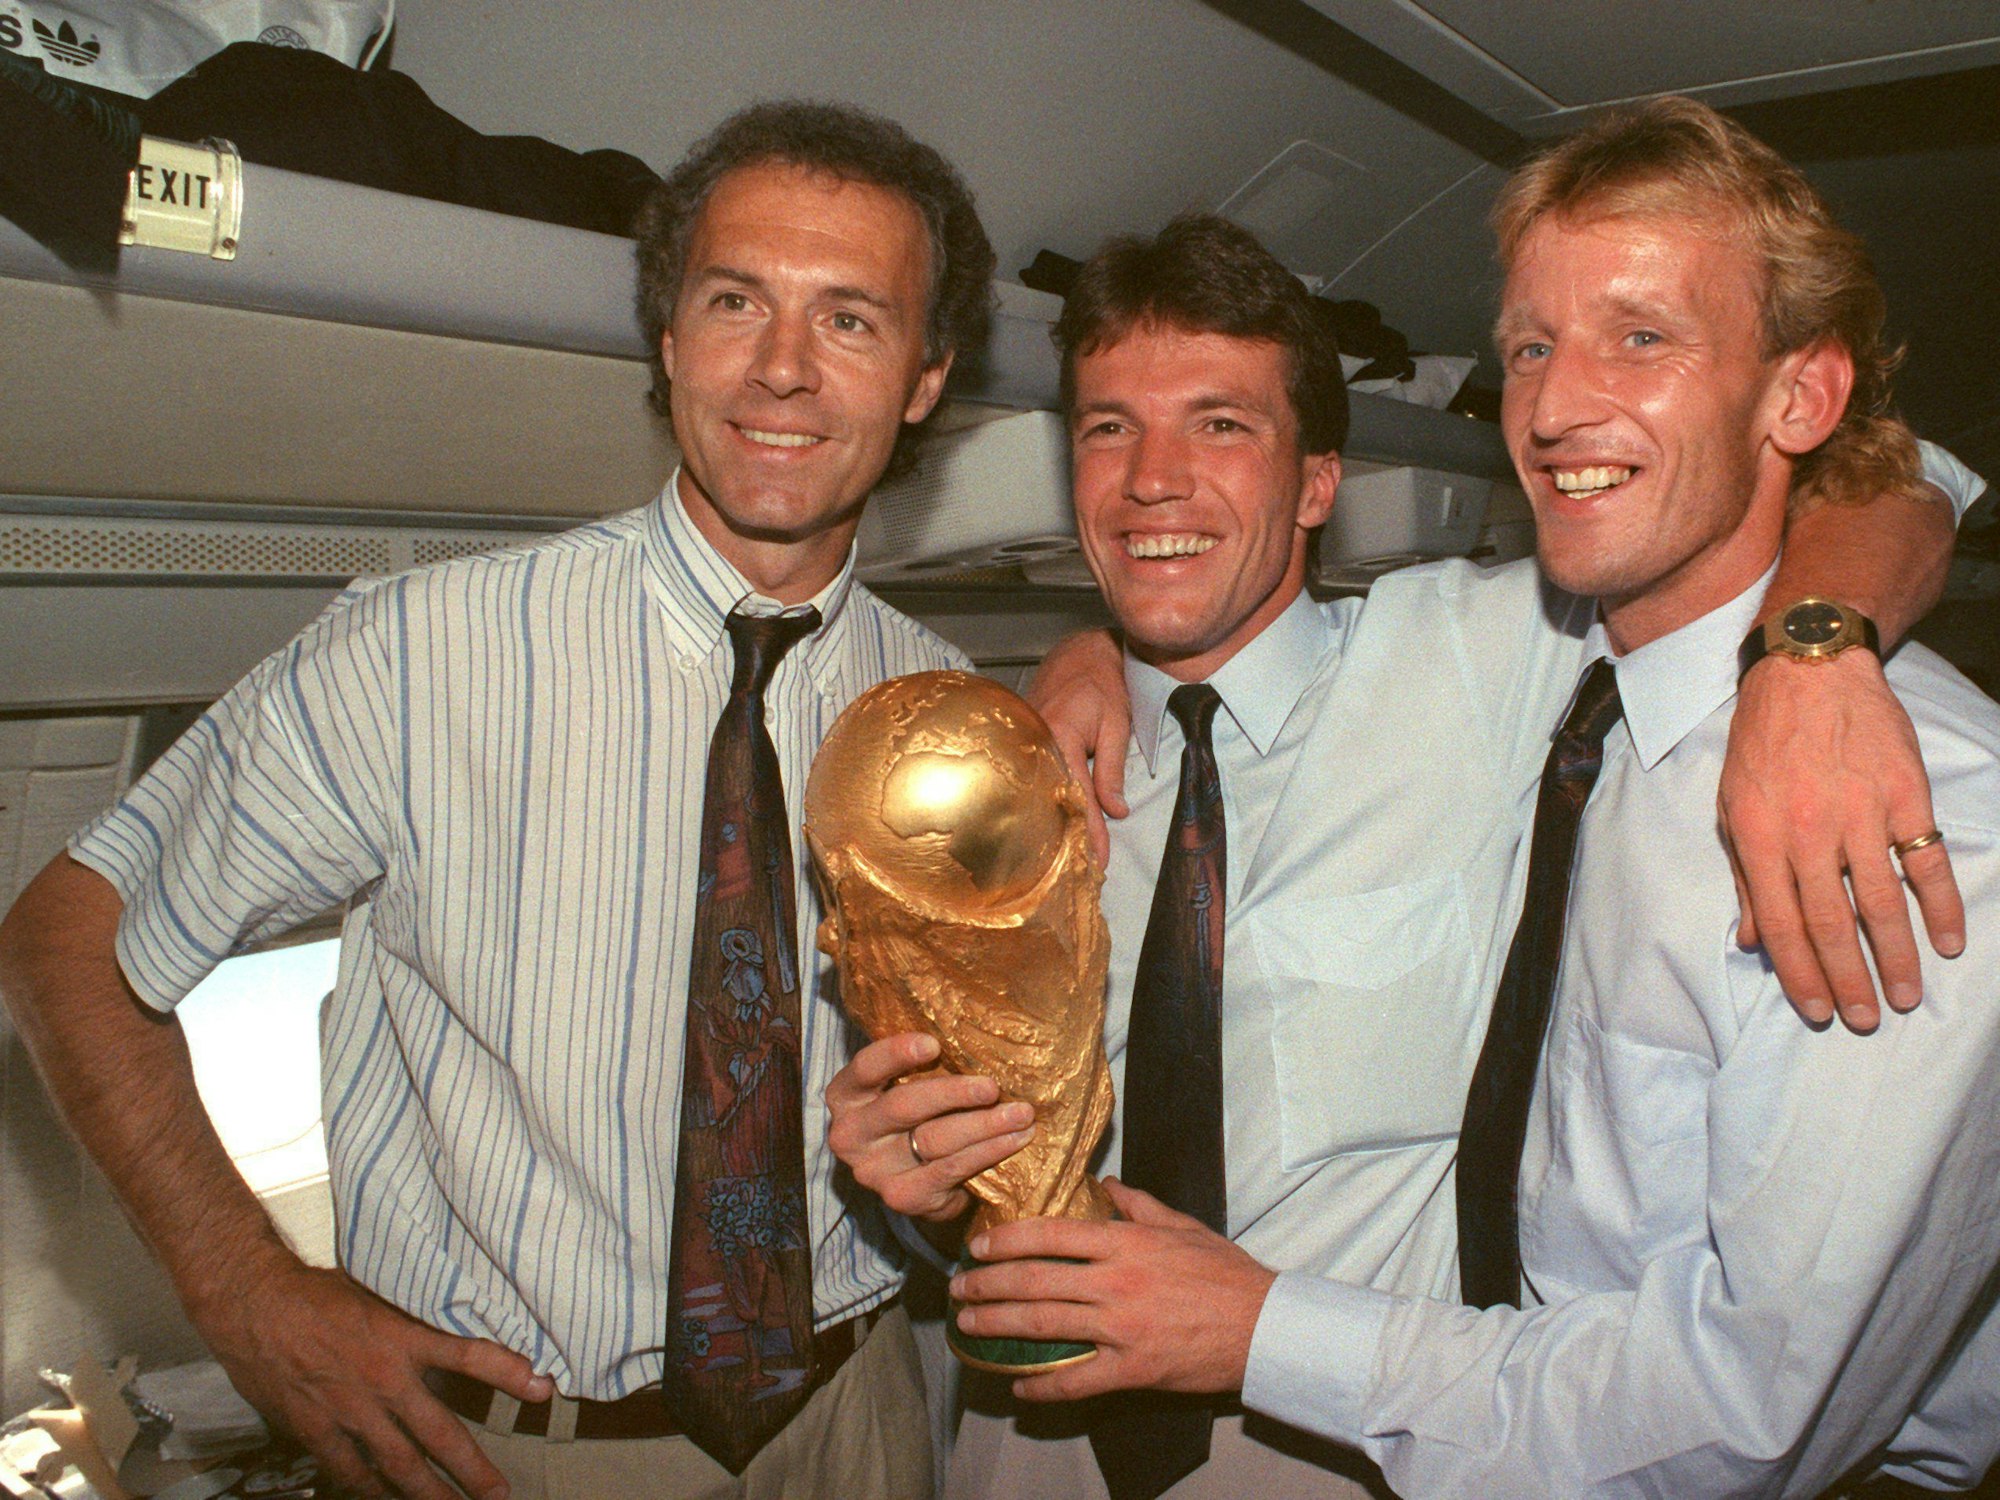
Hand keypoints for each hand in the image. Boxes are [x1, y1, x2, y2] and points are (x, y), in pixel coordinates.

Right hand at [191, 1253, 550, 1499]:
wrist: (253, 1304)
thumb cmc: (317, 1292)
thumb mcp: (379, 1291)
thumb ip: (415, 1316)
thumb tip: (456, 1320)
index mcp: (402, 1337)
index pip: (469, 1354)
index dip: (507, 1373)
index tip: (542, 1390)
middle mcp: (382, 1379)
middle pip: (438, 1434)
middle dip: (472, 1469)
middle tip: (499, 1494)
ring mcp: (348, 1410)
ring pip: (397, 1464)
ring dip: (428, 1492)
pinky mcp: (314, 1429)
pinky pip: (349, 1470)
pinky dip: (371, 1489)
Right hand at [824, 1032, 1035, 1224]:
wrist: (918, 1181)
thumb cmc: (917, 1115)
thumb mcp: (906, 1085)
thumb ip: (922, 1063)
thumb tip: (972, 1026)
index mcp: (846, 1095)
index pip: (865, 1068)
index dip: (896, 1054)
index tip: (933, 1044)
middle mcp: (851, 1135)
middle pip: (903, 1106)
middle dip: (953, 1093)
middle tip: (992, 1086)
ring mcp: (874, 1171)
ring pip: (934, 1140)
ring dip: (984, 1125)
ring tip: (1021, 1113)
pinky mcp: (903, 1197)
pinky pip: (951, 1169)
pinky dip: (988, 1151)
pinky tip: (1015, 1139)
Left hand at [950, 1179, 1275, 1400]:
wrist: (1262, 1325)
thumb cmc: (1224, 1272)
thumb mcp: (1181, 1225)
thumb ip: (1138, 1205)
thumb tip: (1106, 1185)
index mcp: (1125, 1243)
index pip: (1050, 1235)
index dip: (1006, 1240)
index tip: (978, 1245)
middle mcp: (1115, 1283)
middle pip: (1035, 1280)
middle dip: (988, 1285)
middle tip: (958, 1289)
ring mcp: (1120, 1328)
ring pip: (1044, 1325)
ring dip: (999, 1326)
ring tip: (969, 1327)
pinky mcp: (1131, 1369)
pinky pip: (1076, 1381)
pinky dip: (1043, 1387)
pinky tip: (1019, 1387)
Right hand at [1026, 630, 1131, 867]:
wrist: (1079, 653)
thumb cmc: (1102, 684)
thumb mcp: (1117, 724)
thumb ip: (1113, 769)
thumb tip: (1117, 811)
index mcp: (1059, 737)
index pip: (1077, 796)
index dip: (1088, 831)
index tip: (1098, 861)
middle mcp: (1035, 743)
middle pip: (1050, 802)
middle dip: (1066, 838)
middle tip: (1081, 873)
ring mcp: (1024, 744)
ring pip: (1039, 794)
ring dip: (1053, 825)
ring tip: (1066, 859)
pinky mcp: (1023, 745)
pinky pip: (1035, 781)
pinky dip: (1046, 804)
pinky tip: (1052, 826)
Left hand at [1721, 649, 1964, 1030]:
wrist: (1808, 673)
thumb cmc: (1762, 745)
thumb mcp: (1732, 809)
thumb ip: (1745, 878)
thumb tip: (1753, 941)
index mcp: (1759, 838)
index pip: (1781, 923)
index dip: (1800, 973)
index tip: (1818, 1010)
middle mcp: (1808, 830)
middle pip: (1832, 922)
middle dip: (1848, 978)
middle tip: (1863, 1019)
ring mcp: (1860, 812)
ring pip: (1882, 900)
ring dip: (1896, 954)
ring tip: (1904, 996)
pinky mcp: (1904, 794)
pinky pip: (1926, 859)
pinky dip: (1941, 903)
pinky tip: (1948, 939)